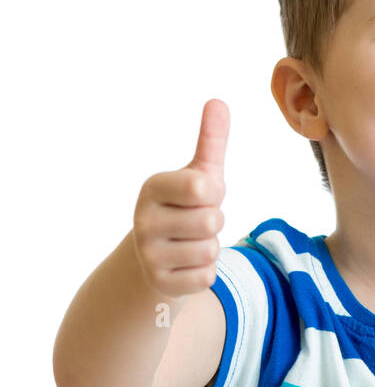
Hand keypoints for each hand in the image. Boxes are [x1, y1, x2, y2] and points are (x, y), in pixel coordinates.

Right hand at [133, 99, 229, 299]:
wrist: (155, 258)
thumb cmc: (185, 207)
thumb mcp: (199, 174)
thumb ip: (210, 141)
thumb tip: (218, 101)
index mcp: (152, 188)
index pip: (201, 188)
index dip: (213, 193)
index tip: (200, 195)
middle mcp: (143, 221)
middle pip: (211, 221)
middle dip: (214, 222)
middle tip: (198, 223)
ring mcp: (148, 255)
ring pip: (210, 251)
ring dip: (211, 248)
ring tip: (192, 243)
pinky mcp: (160, 284)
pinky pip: (206, 277)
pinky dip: (205, 273)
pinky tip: (187, 266)